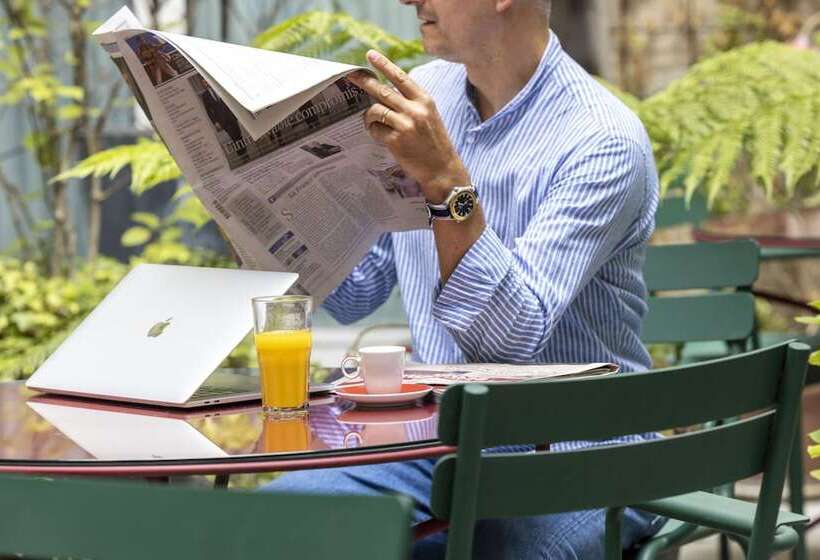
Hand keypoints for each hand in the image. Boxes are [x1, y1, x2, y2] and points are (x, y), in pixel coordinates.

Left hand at [348, 50, 469, 202]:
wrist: (442, 169)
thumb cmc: (434, 142)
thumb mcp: (429, 115)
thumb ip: (412, 102)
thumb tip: (386, 90)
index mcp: (425, 100)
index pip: (401, 77)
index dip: (384, 64)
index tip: (370, 55)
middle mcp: (415, 110)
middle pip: (383, 91)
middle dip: (364, 82)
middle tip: (351, 76)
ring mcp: (405, 125)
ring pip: (375, 110)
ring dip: (369, 116)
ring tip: (372, 122)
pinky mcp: (397, 141)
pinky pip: (375, 130)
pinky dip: (373, 131)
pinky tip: (380, 136)